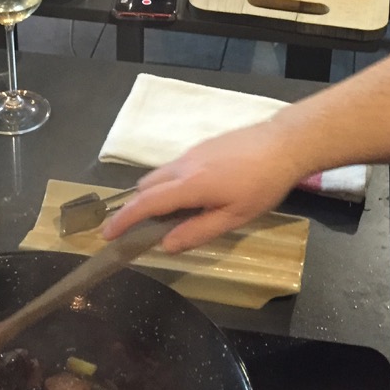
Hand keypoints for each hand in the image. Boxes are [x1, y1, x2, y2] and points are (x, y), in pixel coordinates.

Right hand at [101, 123, 300, 253]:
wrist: (282, 144)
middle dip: (136, 207)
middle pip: (146, 186)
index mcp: (189, 185)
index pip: (145, 203)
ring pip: (159, 174)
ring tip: (167, 217)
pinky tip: (191, 196)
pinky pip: (174, 167)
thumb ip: (197, 231)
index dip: (123, 219)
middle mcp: (183, 165)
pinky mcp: (202, 146)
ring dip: (154, 194)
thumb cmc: (261, 185)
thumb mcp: (234, 217)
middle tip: (137, 230)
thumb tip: (166, 245)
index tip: (106, 234)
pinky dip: (169, 183)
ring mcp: (192, 152)